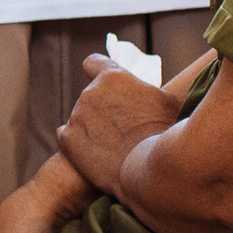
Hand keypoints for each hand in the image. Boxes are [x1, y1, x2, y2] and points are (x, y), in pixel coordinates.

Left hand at [58, 54, 183, 195]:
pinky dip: (78, 143)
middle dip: (103, 108)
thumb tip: (148, 89)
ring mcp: (77, 115)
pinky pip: (66, 135)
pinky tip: (95, 153)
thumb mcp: (165, 101)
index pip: (93, 63)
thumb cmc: (164, 133)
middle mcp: (90, 92)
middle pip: (91, 95)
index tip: (106, 87)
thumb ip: (147, 90)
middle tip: (121, 127)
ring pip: (80, 117)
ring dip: (92, 127)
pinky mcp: (68, 139)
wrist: (151, 169)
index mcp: (112, 77)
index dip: (98, 74)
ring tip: (113, 145)